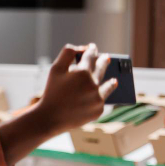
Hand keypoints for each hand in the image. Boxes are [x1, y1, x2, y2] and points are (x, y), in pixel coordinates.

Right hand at [0, 43, 113, 165]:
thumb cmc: (51, 92)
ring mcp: (97, 98)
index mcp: (83, 72)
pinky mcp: (98, 110)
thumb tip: (82, 48)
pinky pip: (102, 100)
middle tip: (106, 58)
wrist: (50, 118)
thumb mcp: (55, 69)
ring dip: (111, 82)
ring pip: (108, 86)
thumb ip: (68, 53)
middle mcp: (94, 84)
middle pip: (102, 68)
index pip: (91, 56)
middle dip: (103, 61)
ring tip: (114, 80)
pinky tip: (100, 96)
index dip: (92, 50)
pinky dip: (100, 97)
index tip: (92, 47)